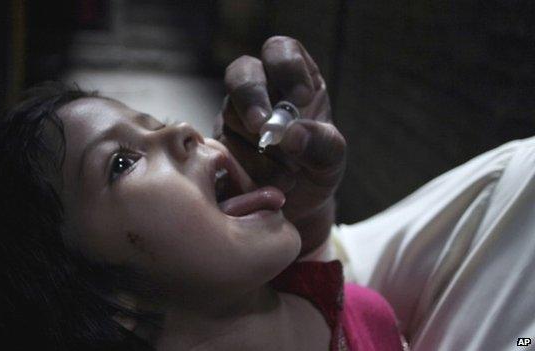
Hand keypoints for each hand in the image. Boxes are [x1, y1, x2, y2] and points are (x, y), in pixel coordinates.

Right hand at [213, 36, 345, 255]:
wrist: (296, 206)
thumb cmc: (316, 169)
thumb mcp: (331, 159)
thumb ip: (320, 144)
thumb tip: (290, 135)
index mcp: (293, 80)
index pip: (280, 50)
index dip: (285, 66)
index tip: (300, 97)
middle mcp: (260, 92)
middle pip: (242, 72)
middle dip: (251, 97)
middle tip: (262, 127)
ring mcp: (235, 118)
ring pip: (230, 114)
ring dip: (257, 147)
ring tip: (286, 177)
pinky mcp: (219, 146)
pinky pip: (221, 149)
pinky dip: (245, 169)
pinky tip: (265, 186)